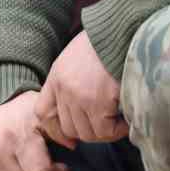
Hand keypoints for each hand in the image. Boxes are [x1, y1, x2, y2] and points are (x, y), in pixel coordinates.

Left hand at [35, 31, 128, 147]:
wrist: (122, 31)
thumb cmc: (107, 43)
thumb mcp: (79, 57)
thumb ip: (74, 81)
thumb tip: (81, 112)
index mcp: (57, 76)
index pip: (43, 113)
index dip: (55, 130)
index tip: (71, 139)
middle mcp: (63, 88)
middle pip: (68, 128)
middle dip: (88, 131)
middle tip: (107, 125)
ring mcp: (78, 97)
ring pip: (88, 133)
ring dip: (106, 132)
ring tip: (120, 121)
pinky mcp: (97, 102)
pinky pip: (105, 131)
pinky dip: (118, 130)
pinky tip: (126, 120)